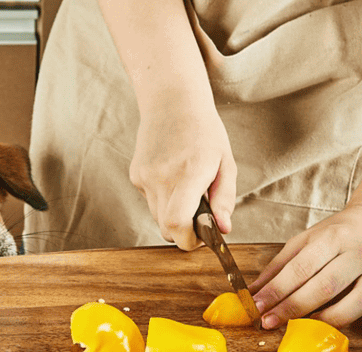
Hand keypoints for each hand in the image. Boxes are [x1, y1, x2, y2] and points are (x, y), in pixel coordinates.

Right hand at [129, 96, 236, 249]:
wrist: (172, 101)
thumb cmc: (204, 131)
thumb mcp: (225, 163)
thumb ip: (224, 199)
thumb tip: (223, 229)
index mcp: (189, 173)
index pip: (177, 224)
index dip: (189, 240)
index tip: (202, 236)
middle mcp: (162, 177)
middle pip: (166, 229)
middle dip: (184, 232)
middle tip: (200, 218)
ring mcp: (145, 177)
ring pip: (157, 217)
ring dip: (173, 214)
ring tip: (187, 190)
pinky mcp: (136, 175)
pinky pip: (150, 202)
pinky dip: (163, 199)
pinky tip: (172, 177)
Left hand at [250, 205, 361, 330]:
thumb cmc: (337, 236)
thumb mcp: (305, 241)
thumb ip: (279, 267)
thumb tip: (253, 293)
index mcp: (333, 238)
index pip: (301, 268)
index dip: (277, 290)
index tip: (258, 307)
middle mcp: (358, 253)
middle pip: (326, 285)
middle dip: (294, 307)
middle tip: (270, 322)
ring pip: (361, 298)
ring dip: (331, 318)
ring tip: (306, 327)